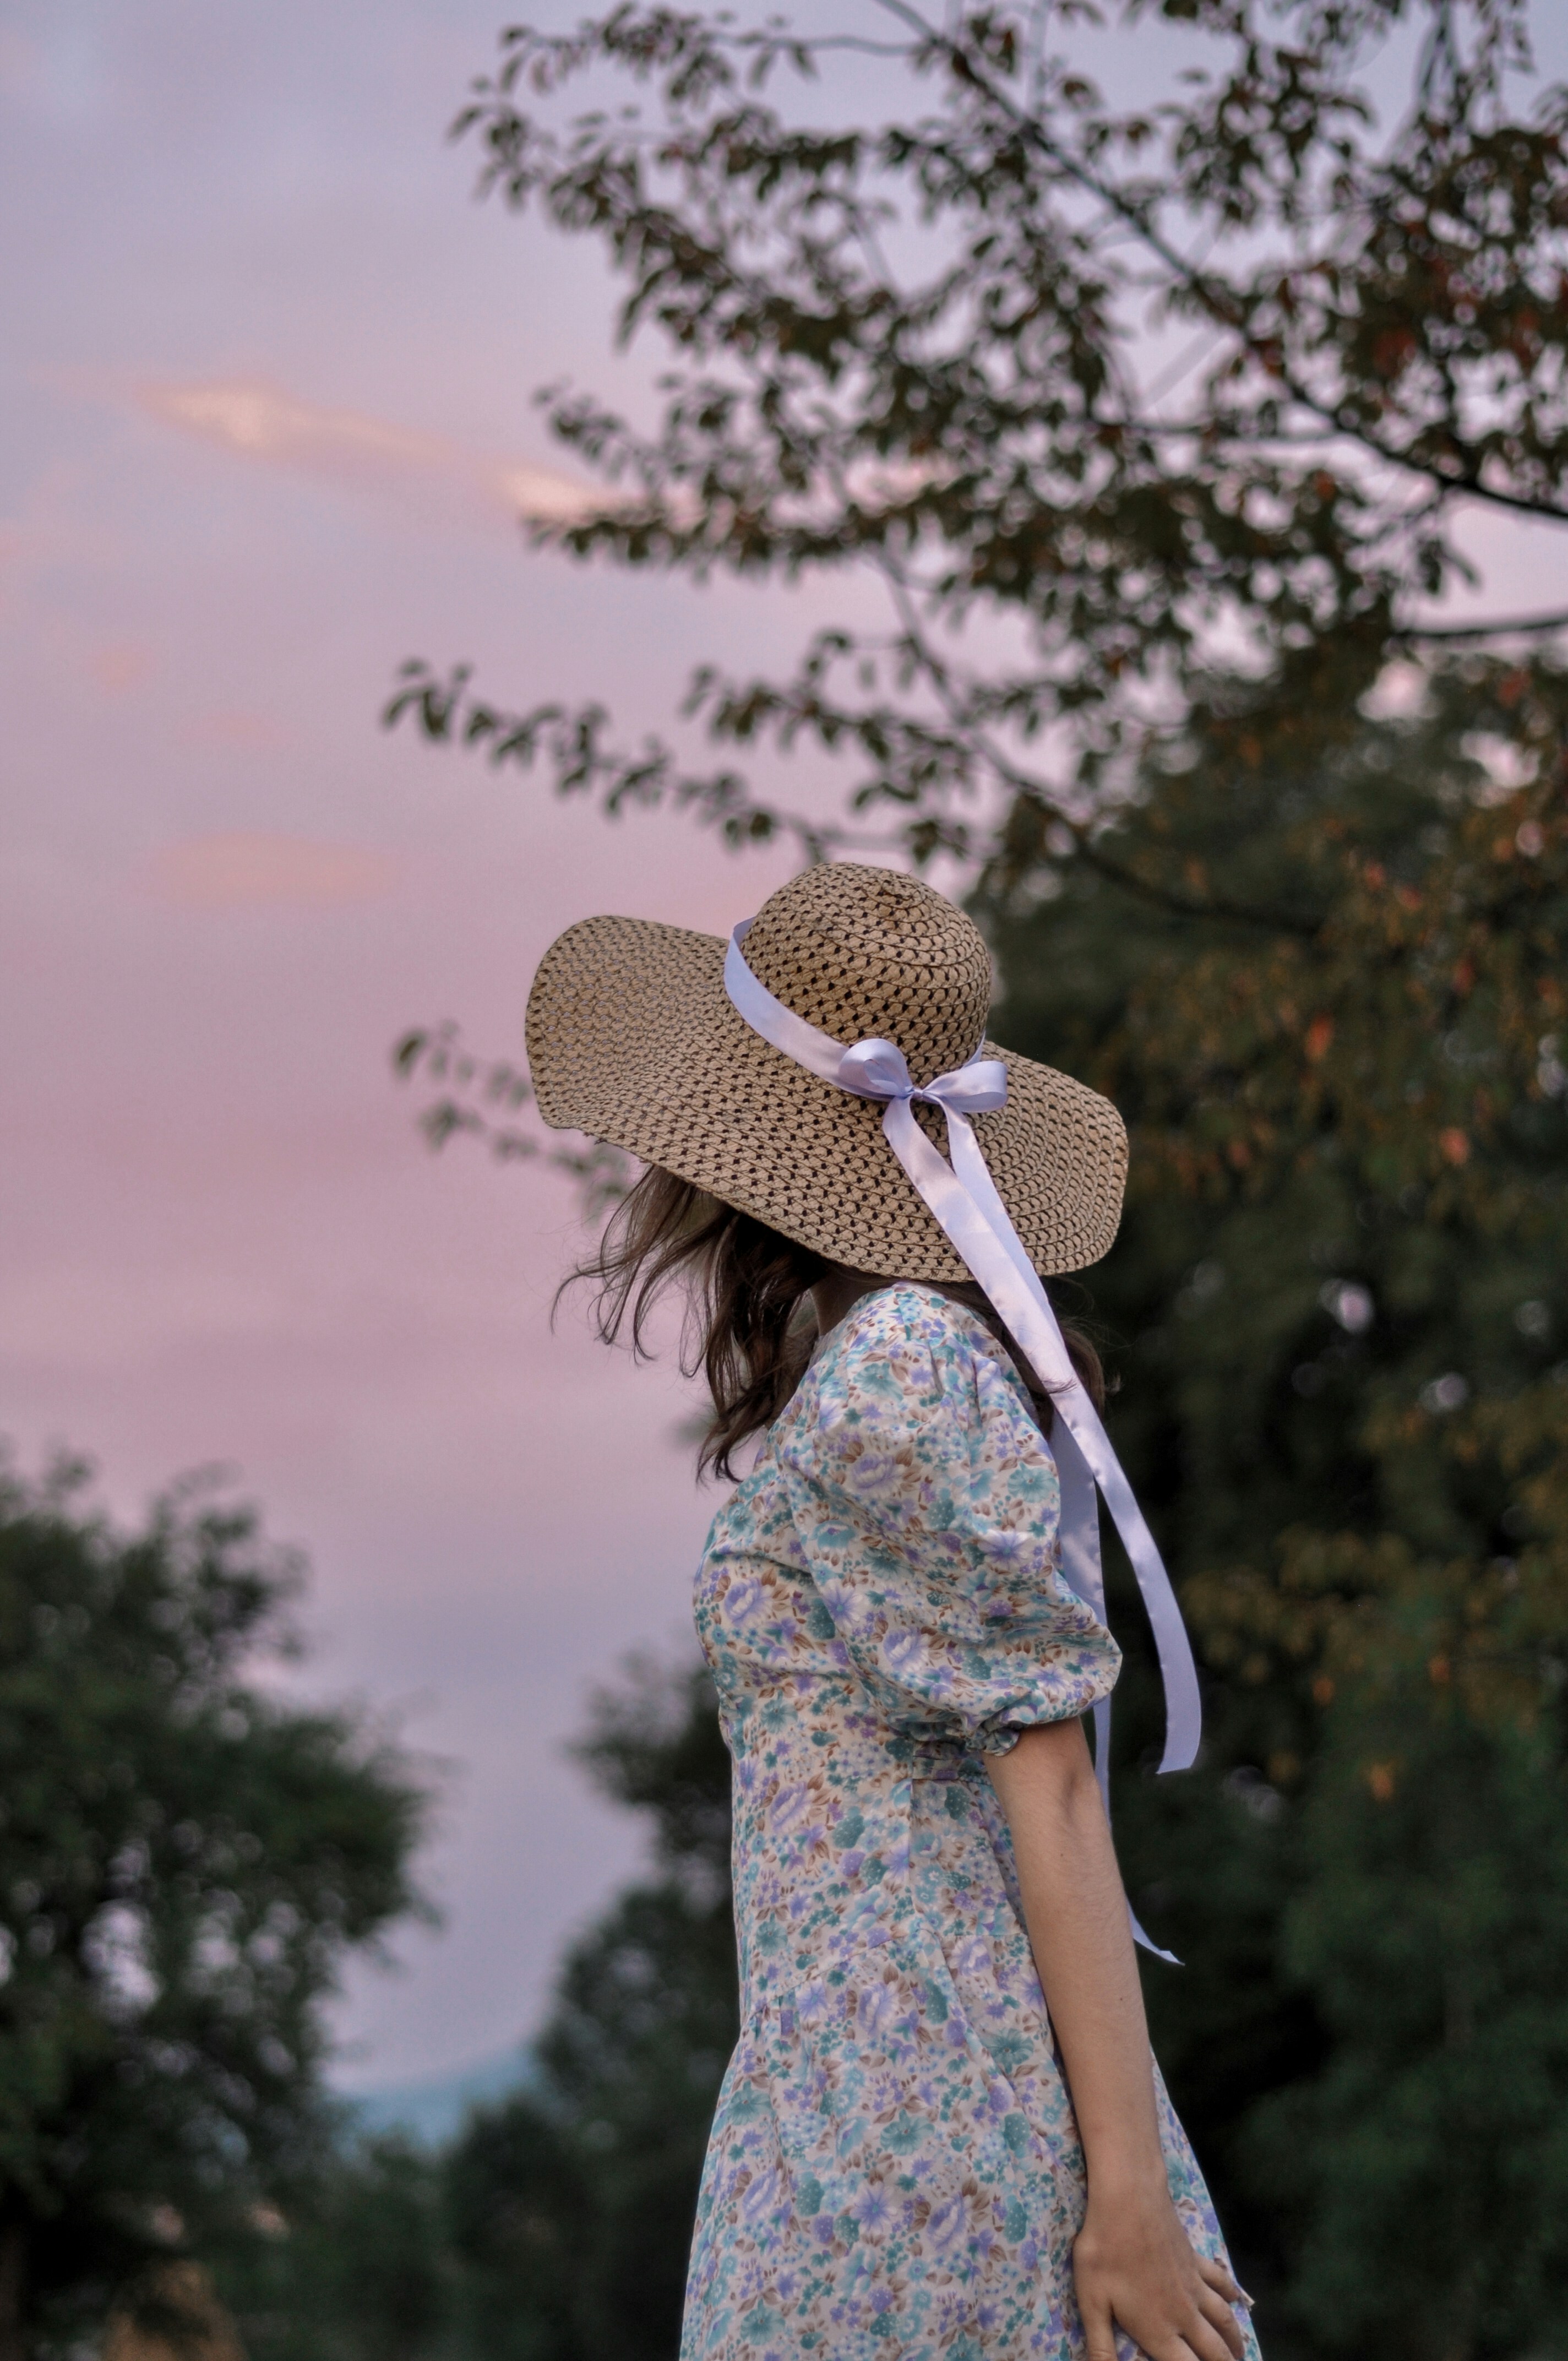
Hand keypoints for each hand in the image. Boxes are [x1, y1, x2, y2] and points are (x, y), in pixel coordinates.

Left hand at [1073, 2177, 1248, 2360]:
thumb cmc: (1104, 2251)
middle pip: (1213, 2350)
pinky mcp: (1196, 2259)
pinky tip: (1237, 2299)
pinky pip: (1221, 2282)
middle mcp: (1184, 2313)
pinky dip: (1232, 2294)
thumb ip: (1100, 2347)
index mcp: (1158, 2330)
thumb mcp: (1092, 2303)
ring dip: (1234, 2339)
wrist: (1129, 2199)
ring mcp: (1194, 2285)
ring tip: (1240, 2352)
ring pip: (1224, 2320)